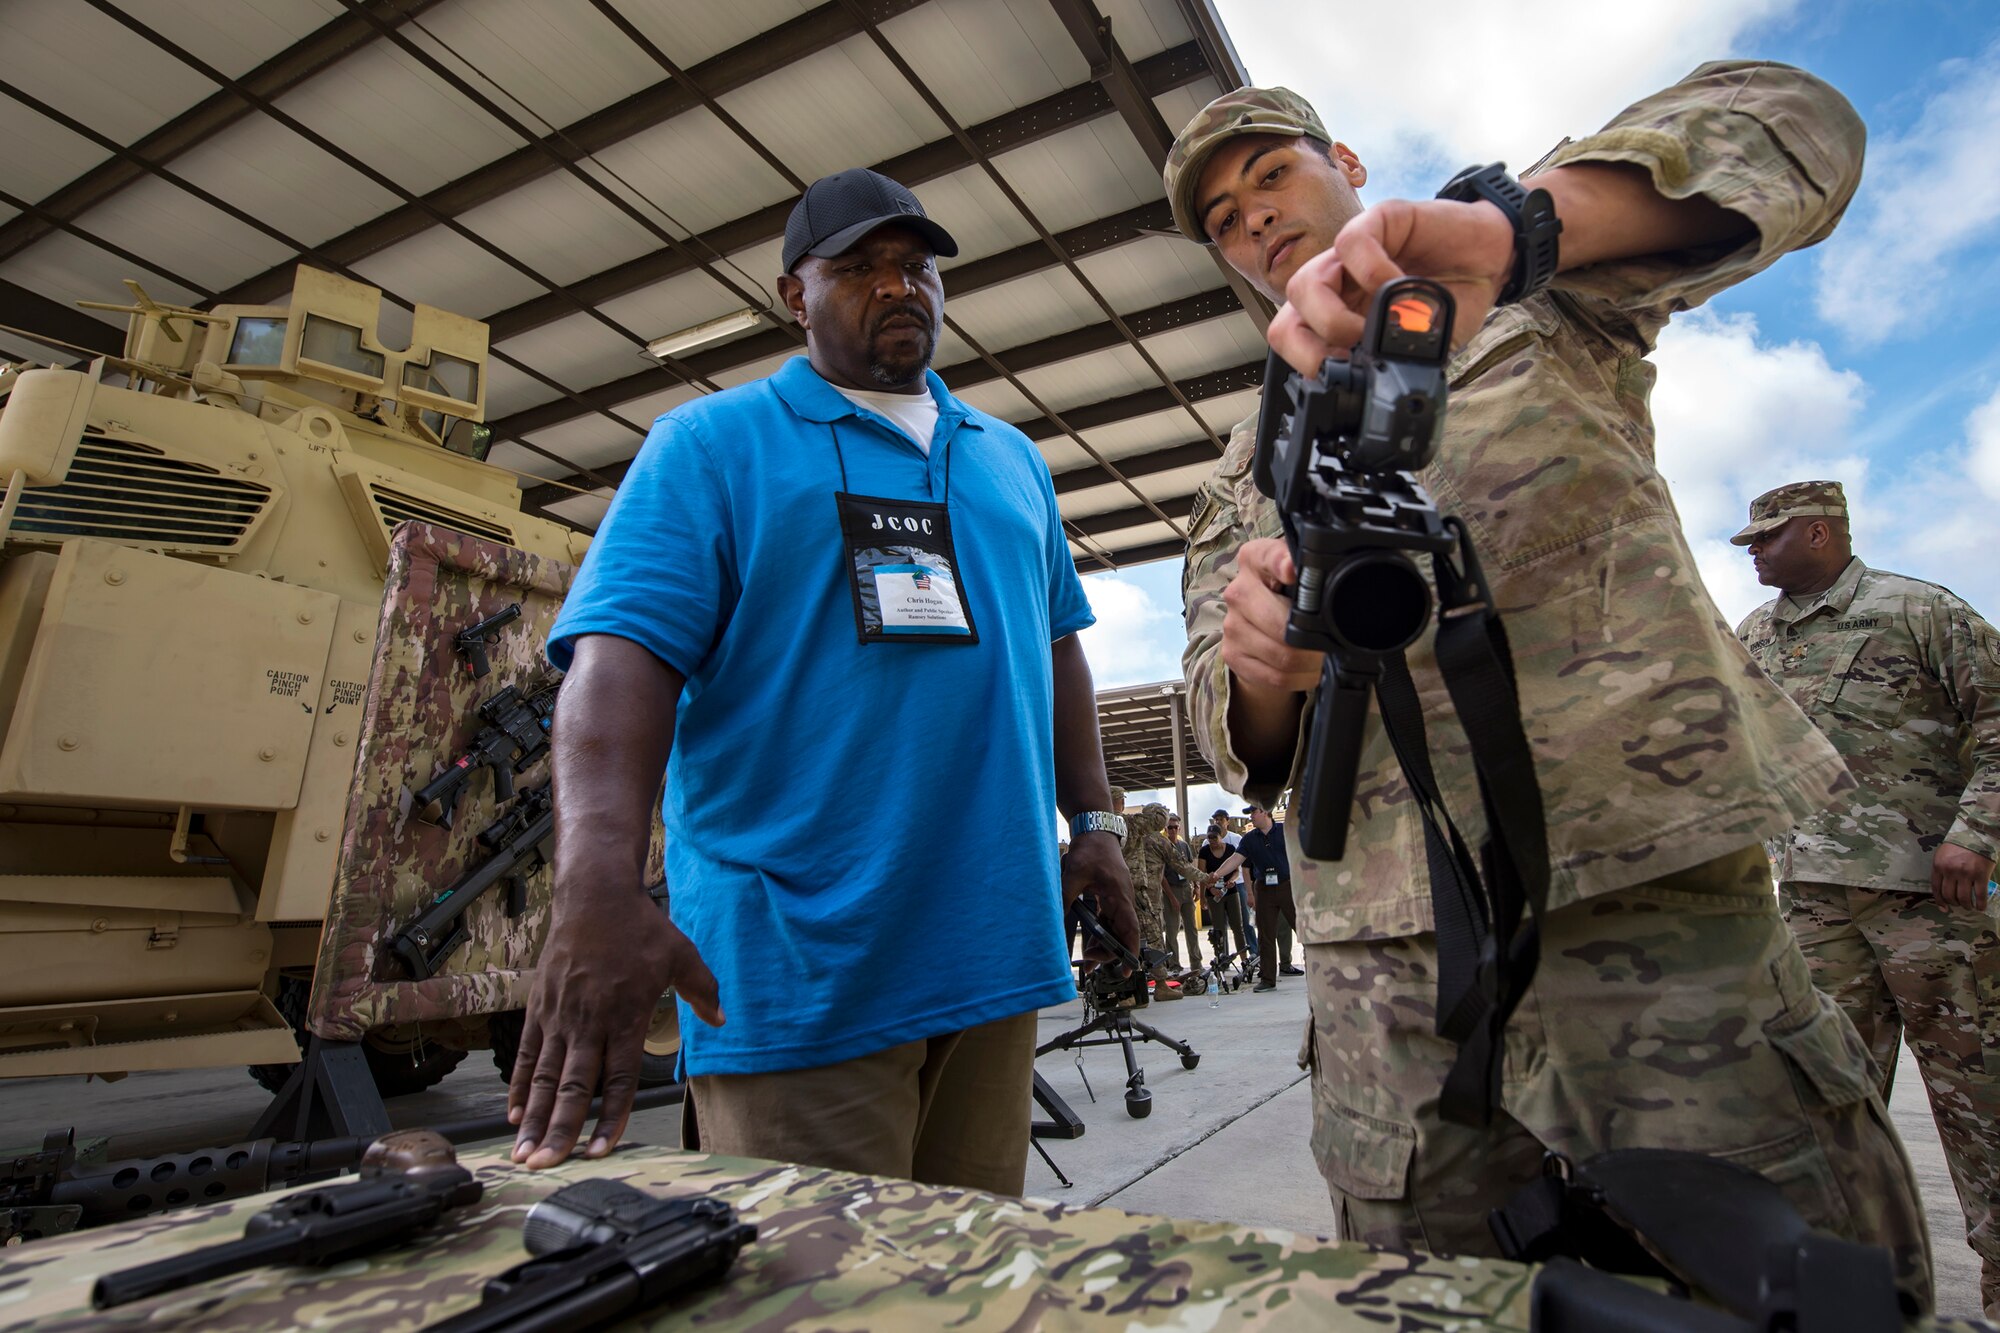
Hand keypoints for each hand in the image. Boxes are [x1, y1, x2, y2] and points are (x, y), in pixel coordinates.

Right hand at [509, 887, 721, 1168]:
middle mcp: (589, 1022)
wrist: (593, 896)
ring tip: (524, 1153)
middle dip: (561, 1130)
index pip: (618, 1079)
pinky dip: (521, 1085)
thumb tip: (721, 1019)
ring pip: (546, 1077)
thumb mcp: (680, 954)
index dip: (609, 1117)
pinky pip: (529, 1054)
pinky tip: (514, 1114)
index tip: (599, 1151)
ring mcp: (560, 1016)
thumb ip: (702, 990)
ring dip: (534, 1118)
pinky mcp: (540, 1007)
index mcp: (625, 1016)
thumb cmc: (639, 927)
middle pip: (575, 1087)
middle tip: (547, 1166)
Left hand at [1062, 831, 1140, 959]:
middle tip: (1089, 963)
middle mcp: (1122, 900)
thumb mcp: (1073, 875)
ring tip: (1087, 959)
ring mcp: (1116, 898)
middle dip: (1109, 952)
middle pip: (1122, 934)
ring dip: (1103, 944)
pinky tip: (1088, 942)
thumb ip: (1065, 899)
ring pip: (1114, 929)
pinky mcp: (1109, 896)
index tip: (1125, 970)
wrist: (1095, 829)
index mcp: (1119, 897)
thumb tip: (1053, 923)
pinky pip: (1108, 920)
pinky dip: (1100, 932)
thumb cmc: (1089, 849)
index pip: (1130, 930)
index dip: (1129, 951)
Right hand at [1222, 538, 1324, 693]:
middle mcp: (1238, 590)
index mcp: (1255, 559)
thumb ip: (1314, 569)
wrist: (1264, 629)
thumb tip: (1325, 575)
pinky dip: (1300, 678)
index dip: (1282, 564)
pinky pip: (1276, 676)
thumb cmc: (1291, 596)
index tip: (1293, 572)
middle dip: (1313, 639)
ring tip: (1322, 657)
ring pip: (1283, 655)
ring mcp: (1231, 625)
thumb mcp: (1303, 575)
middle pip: (1282, 622)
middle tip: (1331, 642)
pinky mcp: (1232, 654)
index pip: (1268, 557)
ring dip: (1312, 663)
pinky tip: (1307, 669)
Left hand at [1267, 196, 1515, 376]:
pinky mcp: (1377, 221)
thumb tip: (1367, 384)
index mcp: (1336, 318)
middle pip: (1284, 321)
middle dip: (1311, 352)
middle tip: (1353, 360)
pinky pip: (1351, 244)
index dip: (1309, 366)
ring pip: (1305, 285)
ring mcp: (1349, 255)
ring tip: (1375, 331)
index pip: (1292, 343)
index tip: (1344, 381)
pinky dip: (1373, 273)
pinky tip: (1401, 288)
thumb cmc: (1448, 303)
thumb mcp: (1416, 348)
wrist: (1490, 261)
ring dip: (1335, 320)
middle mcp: (1334, 288)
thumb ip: (1387, 362)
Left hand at [1932, 842, 1996, 911]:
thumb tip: (1944, 887)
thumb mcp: (1944, 855)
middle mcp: (1950, 871)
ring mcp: (1966, 874)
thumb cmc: (1960, 845)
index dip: (1939, 900)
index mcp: (1939, 866)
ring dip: (1966, 905)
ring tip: (1969, 906)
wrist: (1978, 834)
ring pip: (1963, 898)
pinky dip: (1980, 904)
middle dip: (1953, 903)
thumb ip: (1942, 869)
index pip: (1936, 888)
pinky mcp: (1981, 875)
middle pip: (1949, 895)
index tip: (1943, 907)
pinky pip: (1979, 895)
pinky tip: (1981, 908)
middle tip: (1959, 904)